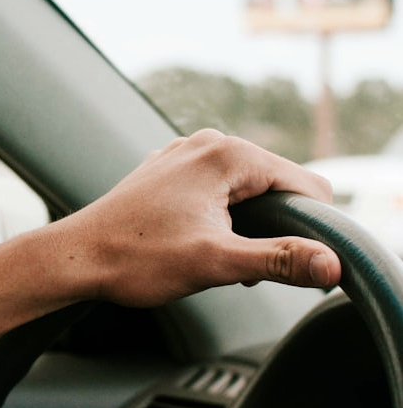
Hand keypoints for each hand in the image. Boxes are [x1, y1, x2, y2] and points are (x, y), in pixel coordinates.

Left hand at [56, 129, 340, 306]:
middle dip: (273, 227)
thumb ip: (278, 260)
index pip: (306, 184)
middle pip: (277, 185)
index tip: (292, 262)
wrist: (77, 257)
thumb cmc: (136, 258)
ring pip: (247, 188)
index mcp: (229, 155)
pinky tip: (197, 240)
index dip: (311, 227)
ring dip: (247, 225)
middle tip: (240, 264)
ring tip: (214, 254)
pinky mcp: (171, 170)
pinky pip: (217, 188)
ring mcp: (187, 154)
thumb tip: (331, 264)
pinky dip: (222, 216)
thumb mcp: (215, 263)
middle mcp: (209, 143)